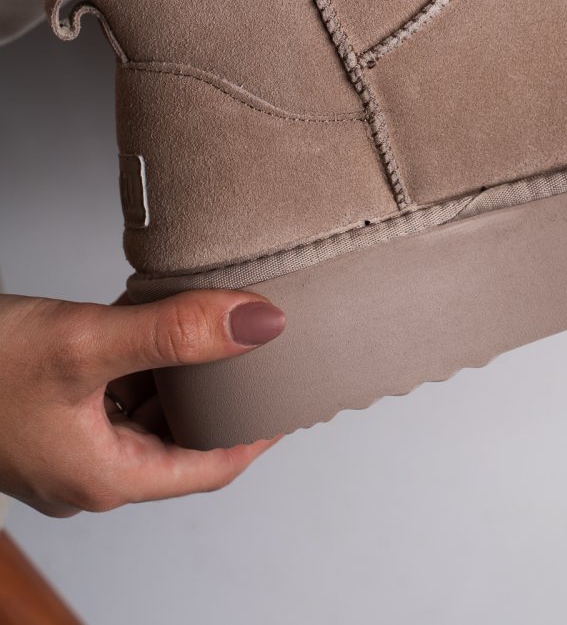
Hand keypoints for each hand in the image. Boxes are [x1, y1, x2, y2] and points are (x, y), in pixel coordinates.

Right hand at [0, 289, 284, 515]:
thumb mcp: (85, 343)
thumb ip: (175, 332)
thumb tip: (259, 325)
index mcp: (107, 476)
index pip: (209, 468)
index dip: (257, 433)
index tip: (293, 396)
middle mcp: (87, 472)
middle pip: (179, 442)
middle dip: (220, 397)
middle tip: (260, 351)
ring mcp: (61, 448)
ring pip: (144, 416)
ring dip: (178, 376)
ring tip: (213, 328)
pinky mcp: (41, 418)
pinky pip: (108, 398)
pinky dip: (137, 365)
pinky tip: (147, 323)